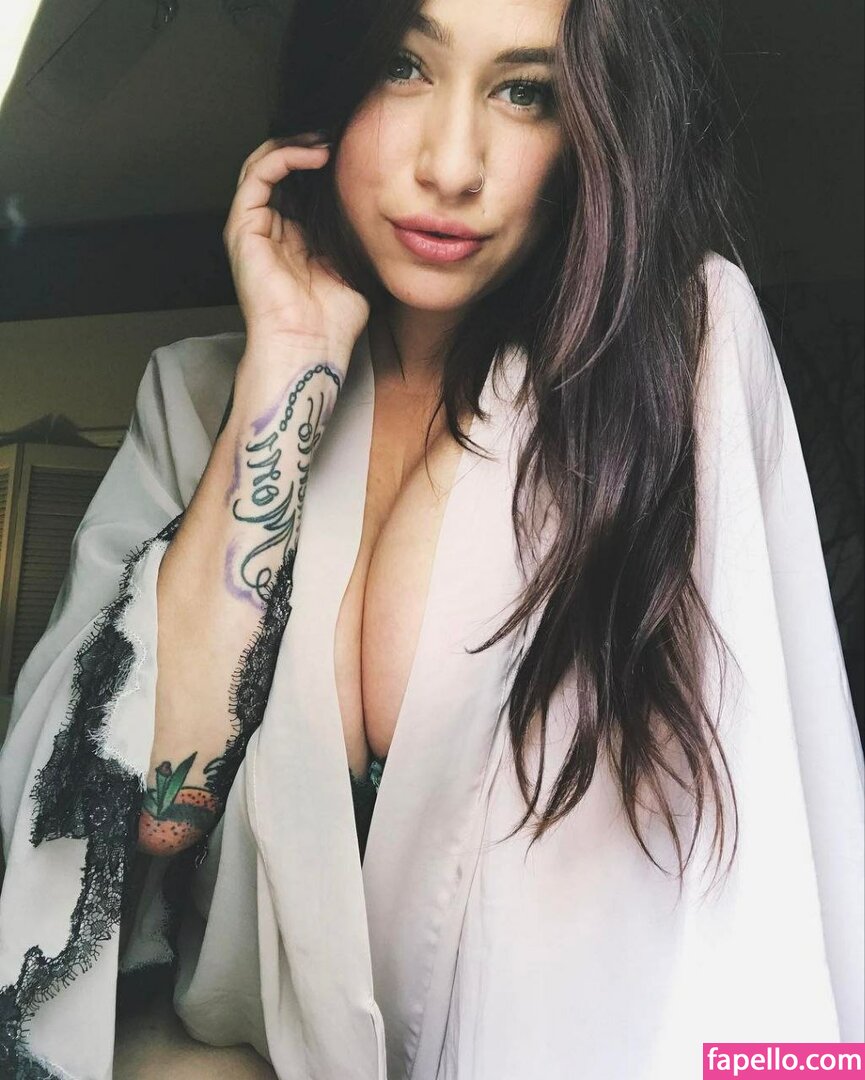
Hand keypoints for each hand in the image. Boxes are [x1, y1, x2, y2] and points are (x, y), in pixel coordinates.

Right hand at [223, 134, 370, 365]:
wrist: (309, 347)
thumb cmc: (332, 323)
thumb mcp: (354, 270)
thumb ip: (355, 241)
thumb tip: (378, 213)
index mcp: (292, 242)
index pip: (299, 188)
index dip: (322, 166)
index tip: (351, 153)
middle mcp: (269, 232)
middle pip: (278, 171)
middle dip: (306, 147)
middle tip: (338, 137)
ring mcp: (252, 229)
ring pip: (263, 165)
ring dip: (294, 145)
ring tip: (325, 141)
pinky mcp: (242, 228)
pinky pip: (257, 175)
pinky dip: (283, 156)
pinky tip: (313, 154)